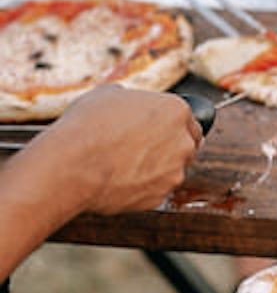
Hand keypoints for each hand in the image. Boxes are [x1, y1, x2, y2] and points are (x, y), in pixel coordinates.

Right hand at [40, 86, 201, 214]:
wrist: (71, 165)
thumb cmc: (86, 126)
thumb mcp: (107, 95)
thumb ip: (130, 98)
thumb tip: (128, 101)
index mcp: (175, 110)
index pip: (190, 120)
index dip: (173, 126)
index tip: (160, 131)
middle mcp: (182, 142)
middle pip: (187, 146)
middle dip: (169, 148)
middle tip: (142, 149)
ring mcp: (174, 172)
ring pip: (173, 171)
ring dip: (156, 169)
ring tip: (124, 165)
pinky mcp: (161, 197)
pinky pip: (156, 191)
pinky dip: (143, 188)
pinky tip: (120, 180)